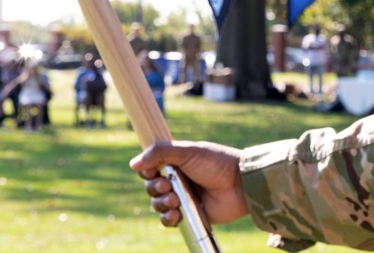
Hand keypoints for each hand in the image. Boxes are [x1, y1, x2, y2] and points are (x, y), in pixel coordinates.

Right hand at [130, 141, 247, 227]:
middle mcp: (177, 179)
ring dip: (161, 203)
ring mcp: (183, 198)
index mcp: (177, 162)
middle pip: (151, 187)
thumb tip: (133, 163)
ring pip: (157, 204)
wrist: (239, 185)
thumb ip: (161, 153)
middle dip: (155, 188)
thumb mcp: (188, 152)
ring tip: (176, 201)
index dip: (147, 171)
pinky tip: (176, 214)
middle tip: (168, 186)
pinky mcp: (189, 215)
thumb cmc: (216, 163)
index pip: (150, 167)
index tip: (152, 171)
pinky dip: (168, 219)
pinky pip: (168, 221)